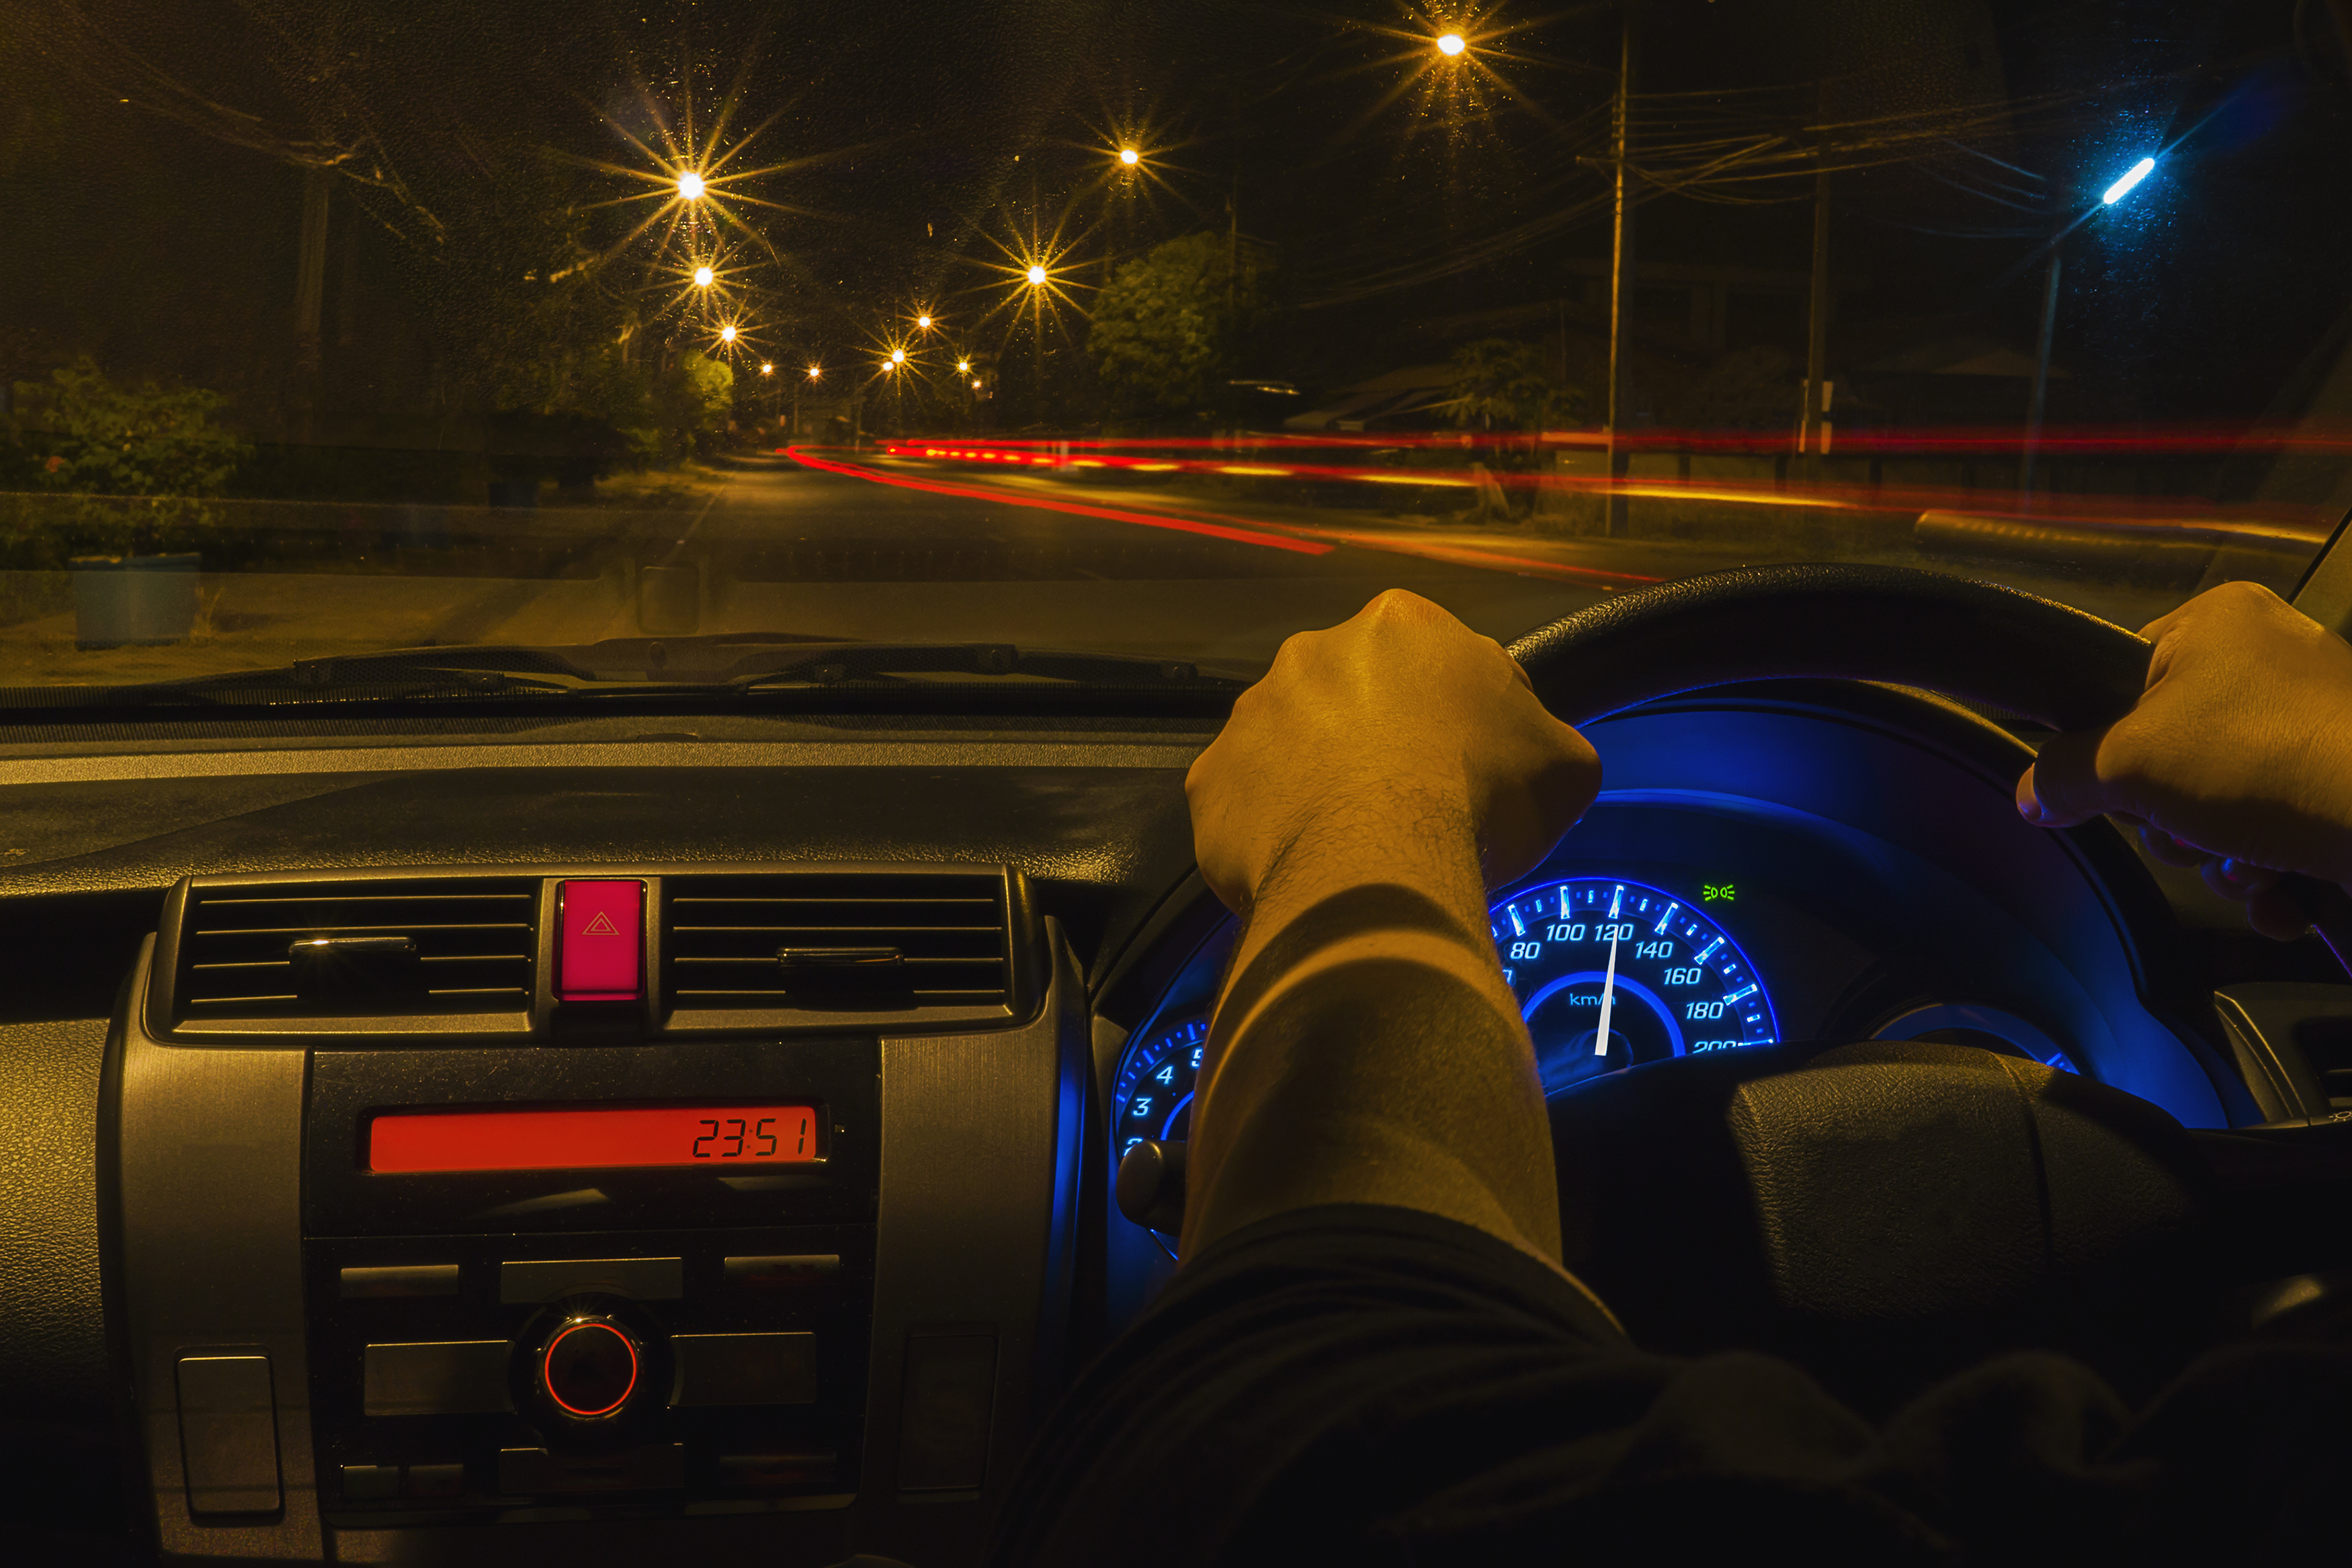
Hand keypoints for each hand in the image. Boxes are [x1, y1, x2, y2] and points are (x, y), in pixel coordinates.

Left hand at [1186, 589, 1600, 918]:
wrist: (1378, 870)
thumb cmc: (1478, 803)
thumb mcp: (1564, 763)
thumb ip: (1543, 735)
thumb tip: (1533, 744)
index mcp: (1401, 626)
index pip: (1431, 659)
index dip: (1450, 715)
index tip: (1462, 765)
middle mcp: (1313, 652)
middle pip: (1350, 696)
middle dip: (1373, 742)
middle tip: (1406, 805)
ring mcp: (1251, 714)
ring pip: (1290, 748)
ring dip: (1315, 784)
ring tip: (1352, 842)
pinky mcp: (1210, 781)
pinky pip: (1243, 806)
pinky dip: (1269, 834)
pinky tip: (1307, 866)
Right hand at [2016, 582, 2351, 937]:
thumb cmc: (2269, 764)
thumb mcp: (2130, 761)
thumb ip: (2062, 772)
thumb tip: (2032, 794)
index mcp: (2215, 624)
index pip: (2115, 678)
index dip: (2101, 741)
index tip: (2110, 784)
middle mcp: (2267, 664)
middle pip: (2162, 757)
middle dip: (2170, 820)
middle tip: (2190, 829)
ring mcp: (2311, 730)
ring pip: (2215, 809)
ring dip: (2216, 858)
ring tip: (2249, 864)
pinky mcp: (2342, 790)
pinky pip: (2271, 839)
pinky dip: (2266, 877)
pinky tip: (2281, 889)